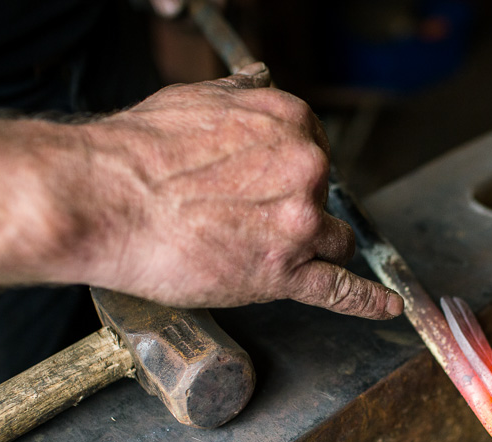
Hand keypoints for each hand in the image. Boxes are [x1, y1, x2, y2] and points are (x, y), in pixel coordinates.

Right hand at [68, 68, 402, 319]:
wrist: (107, 198)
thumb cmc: (140, 150)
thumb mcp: (195, 97)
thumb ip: (238, 96)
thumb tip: (256, 83)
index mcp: (289, 122)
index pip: (314, 151)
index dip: (292, 175)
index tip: (276, 187)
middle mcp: (306, 168)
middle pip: (326, 199)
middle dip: (300, 211)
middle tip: (257, 220)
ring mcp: (300, 224)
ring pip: (334, 242)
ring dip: (313, 248)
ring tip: (274, 254)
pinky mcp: (285, 274)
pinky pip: (342, 291)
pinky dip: (368, 302)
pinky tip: (384, 307)